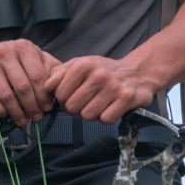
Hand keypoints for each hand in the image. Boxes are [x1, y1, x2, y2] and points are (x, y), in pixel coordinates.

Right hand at [0, 37, 59, 124]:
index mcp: (23, 47)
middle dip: (32, 106)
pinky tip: (6, 115)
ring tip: (23, 120)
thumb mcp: (33, 58)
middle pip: (22, 87)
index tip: (48, 107)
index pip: (38, 76)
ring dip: (17, 112)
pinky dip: (0, 111)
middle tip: (37, 117)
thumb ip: (50, 68)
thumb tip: (62, 84)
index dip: (44, 95)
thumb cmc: (13, 61)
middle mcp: (4, 51)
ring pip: (6, 95)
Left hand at [49, 50, 170, 122]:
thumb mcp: (81, 64)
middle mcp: (98, 74)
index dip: (63, 99)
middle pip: (72, 107)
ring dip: (91, 114)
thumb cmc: (103, 71)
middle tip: (85, 102)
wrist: (138, 72)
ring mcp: (113, 87)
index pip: (59, 93)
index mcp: (84, 65)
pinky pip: (105, 119)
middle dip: (76, 109)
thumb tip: (46, 87)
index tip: (71, 96)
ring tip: (98, 104)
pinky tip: (110, 108)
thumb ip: (60, 74)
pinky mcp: (127, 99)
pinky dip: (106, 117)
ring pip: (87, 115)